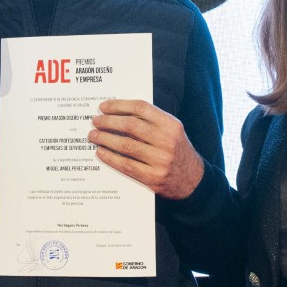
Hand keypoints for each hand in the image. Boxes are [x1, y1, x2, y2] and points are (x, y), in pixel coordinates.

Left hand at [89, 99, 205, 199]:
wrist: (193, 180)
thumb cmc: (177, 151)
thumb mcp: (171, 131)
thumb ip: (151, 121)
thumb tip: (118, 113)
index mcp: (171, 125)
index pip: (141, 108)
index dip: (119, 106)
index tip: (103, 107)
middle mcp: (167, 141)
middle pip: (130, 126)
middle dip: (108, 122)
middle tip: (95, 121)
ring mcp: (161, 160)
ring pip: (125, 145)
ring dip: (105, 139)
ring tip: (93, 136)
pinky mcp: (153, 177)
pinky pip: (126, 165)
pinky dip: (110, 157)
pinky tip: (101, 152)